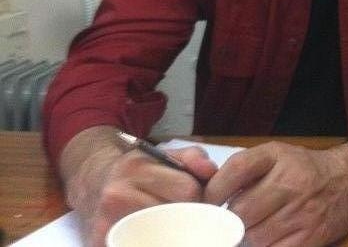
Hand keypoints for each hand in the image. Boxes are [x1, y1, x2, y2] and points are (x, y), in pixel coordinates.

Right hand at [60, 128, 217, 246]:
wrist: (92, 183)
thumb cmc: (135, 170)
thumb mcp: (162, 154)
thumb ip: (192, 158)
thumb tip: (211, 172)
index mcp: (137, 168)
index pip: (187, 190)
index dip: (199, 197)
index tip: (197, 199)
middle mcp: (118, 193)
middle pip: (175, 215)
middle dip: (187, 217)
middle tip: (186, 215)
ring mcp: (108, 222)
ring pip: (160, 237)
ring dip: (171, 234)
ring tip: (170, 226)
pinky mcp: (100, 243)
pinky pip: (137, 245)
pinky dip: (152, 242)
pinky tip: (156, 237)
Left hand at [204, 140, 347, 246]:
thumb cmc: (304, 167)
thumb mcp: (276, 154)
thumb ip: (246, 168)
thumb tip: (211, 193)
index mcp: (277, 156)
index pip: (237, 169)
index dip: (215, 189)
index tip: (207, 203)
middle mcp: (290, 182)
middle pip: (243, 210)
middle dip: (230, 220)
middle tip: (229, 221)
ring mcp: (301, 212)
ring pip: (255, 236)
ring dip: (246, 237)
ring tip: (248, 230)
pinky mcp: (310, 238)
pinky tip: (265, 240)